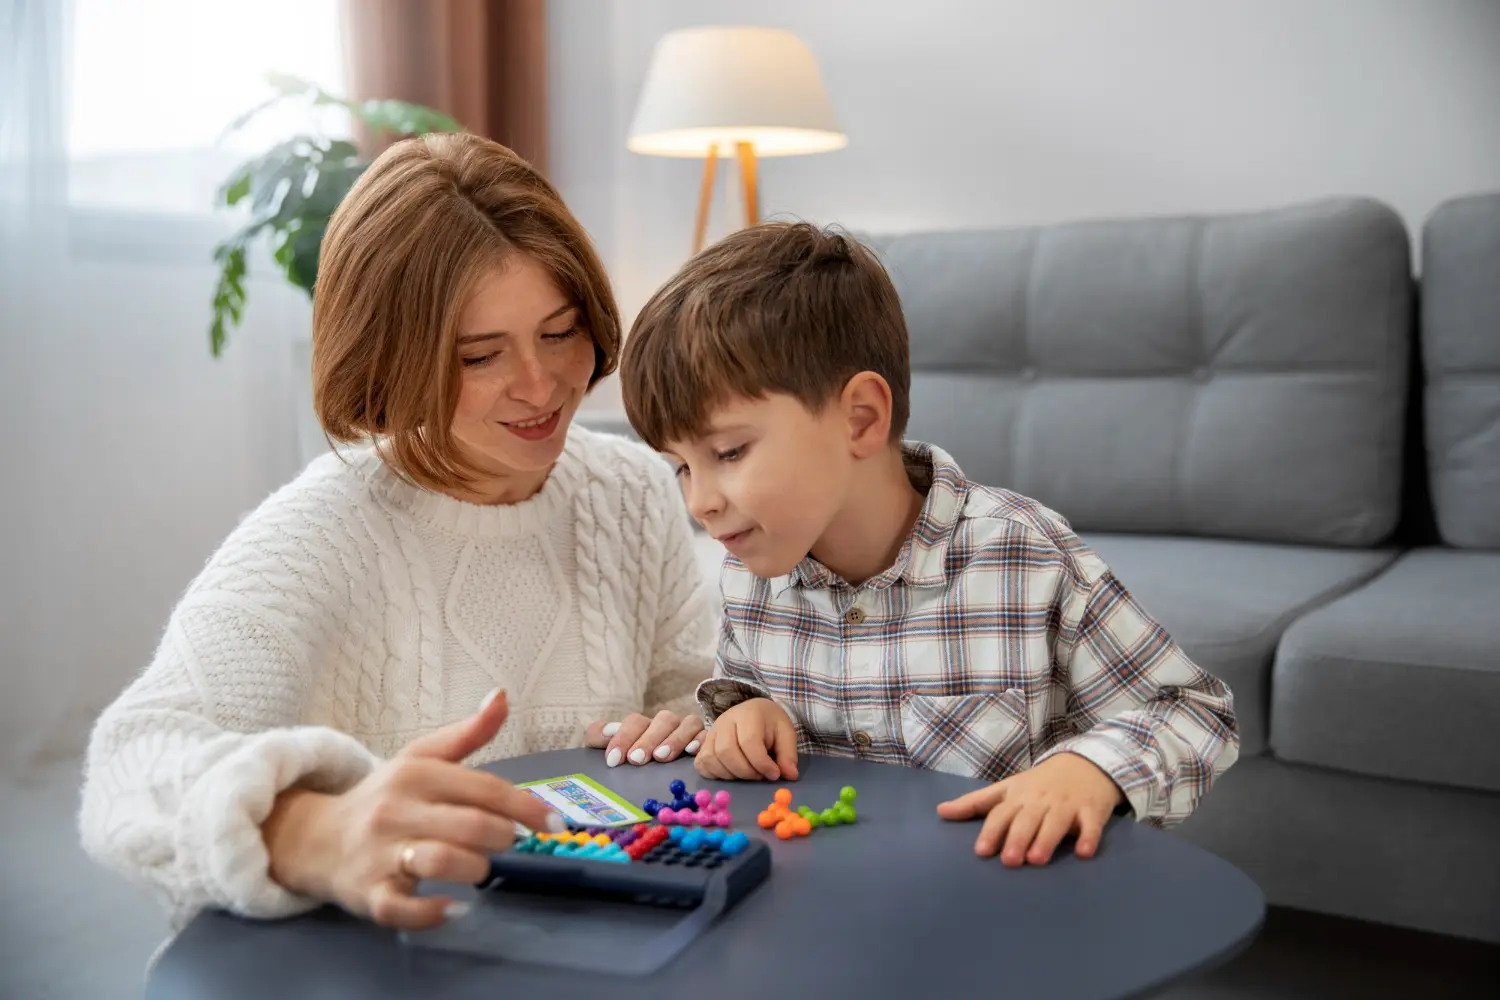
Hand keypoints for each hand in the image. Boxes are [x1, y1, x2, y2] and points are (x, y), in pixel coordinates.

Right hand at [263, 689, 563, 929]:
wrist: (316, 839)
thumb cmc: (384, 798)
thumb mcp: (421, 758)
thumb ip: (468, 733)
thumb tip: (503, 696)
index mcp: (416, 774)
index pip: (486, 789)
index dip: (527, 807)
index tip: (554, 824)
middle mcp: (396, 810)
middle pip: (470, 826)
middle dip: (502, 838)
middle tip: (506, 843)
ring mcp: (380, 854)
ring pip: (441, 862)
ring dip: (475, 870)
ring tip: (478, 869)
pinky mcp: (368, 894)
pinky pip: (403, 908)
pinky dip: (433, 912)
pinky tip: (455, 908)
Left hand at [584, 710, 704, 766]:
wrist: (656, 780)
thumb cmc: (632, 763)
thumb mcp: (612, 749)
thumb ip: (599, 736)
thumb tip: (605, 732)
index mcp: (644, 726)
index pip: (635, 721)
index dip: (623, 737)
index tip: (614, 760)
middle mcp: (667, 726)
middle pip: (664, 719)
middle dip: (649, 739)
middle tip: (636, 759)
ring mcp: (688, 732)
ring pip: (688, 723)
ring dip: (674, 739)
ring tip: (661, 757)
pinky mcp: (706, 741)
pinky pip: (707, 735)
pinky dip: (700, 740)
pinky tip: (691, 752)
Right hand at [693, 698, 798, 781]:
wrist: (754, 711)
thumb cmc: (770, 724)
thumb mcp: (786, 734)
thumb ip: (788, 754)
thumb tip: (790, 775)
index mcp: (748, 714)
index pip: (749, 742)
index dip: (762, 763)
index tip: (774, 774)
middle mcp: (725, 721)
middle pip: (726, 752)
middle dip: (746, 771)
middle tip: (760, 776)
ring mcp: (711, 732)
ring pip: (712, 759)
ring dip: (731, 775)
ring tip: (748, 774)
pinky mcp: (703, 744)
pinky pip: (701, 763)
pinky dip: (715, 774)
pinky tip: (731, 774)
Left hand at [935, 752, 1124, 865]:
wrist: (1084, 764)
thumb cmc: (1039, 783)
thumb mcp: (1006, 789)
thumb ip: (975, 803)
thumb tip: (940, 811)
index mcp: (1018, 796)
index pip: (1002, 813)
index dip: (992, 831)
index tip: (982, 851)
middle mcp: (1040, 800)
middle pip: (1027, 818)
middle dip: (1017, 838)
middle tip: (1009, 861)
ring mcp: (1067, 804)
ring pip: (1056, 822)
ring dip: (1046, 839)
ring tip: (1036, 860)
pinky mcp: (1092, 810)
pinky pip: (1091, 824)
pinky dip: (1088, 837)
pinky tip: (1083, 853)